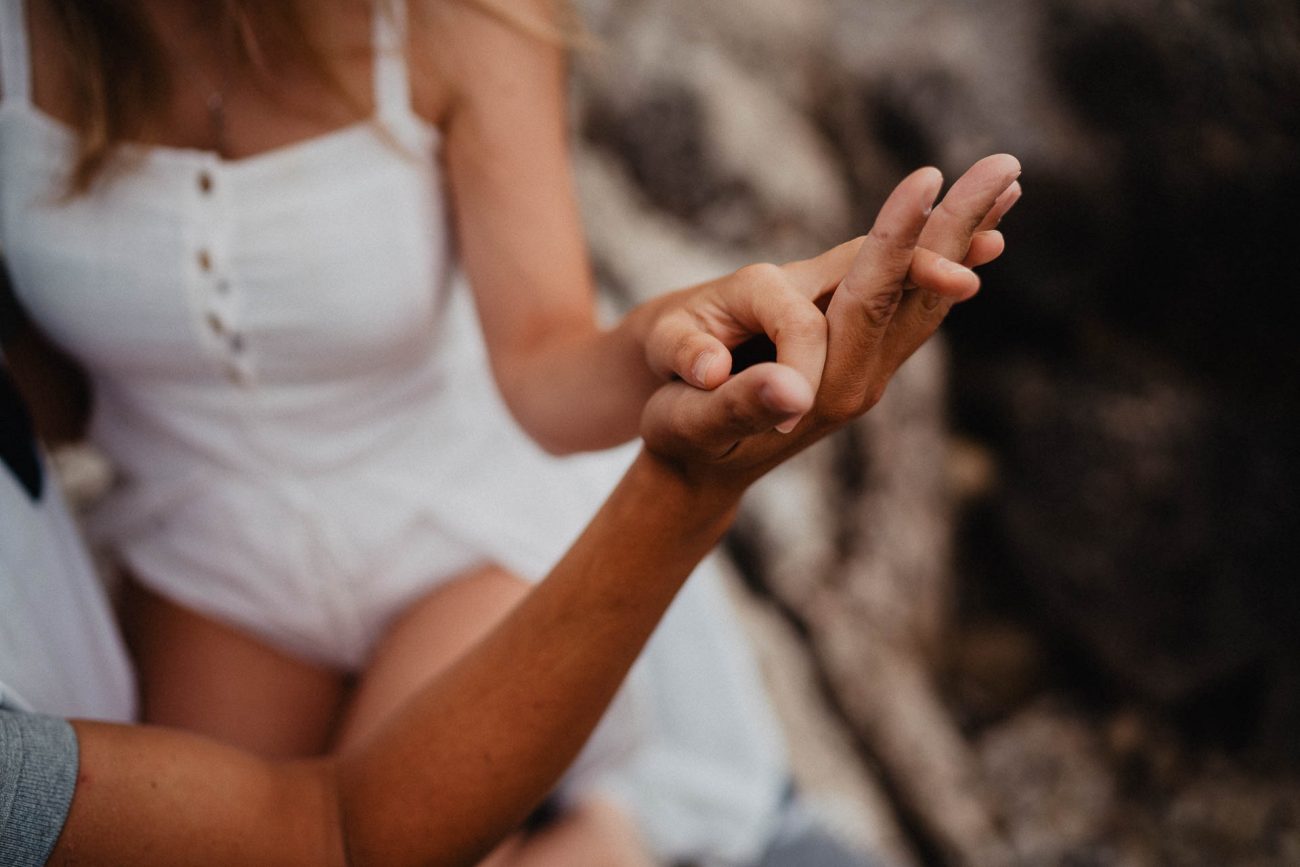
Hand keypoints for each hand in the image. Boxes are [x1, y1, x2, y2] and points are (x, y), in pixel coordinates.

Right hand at [640, 154, 1020, 489]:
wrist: (700, 473)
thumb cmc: (683, 437)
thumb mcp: (694, 422)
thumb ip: (738, 406)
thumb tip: (788, 388)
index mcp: (821, 385)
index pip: (868, 299)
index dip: (896, 240)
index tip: (925, 179)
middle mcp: (860, 379)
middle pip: (915, 292)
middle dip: (955, 225)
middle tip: (1005, 165)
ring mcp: (868, 372)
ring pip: (925, 297)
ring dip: (963, 238)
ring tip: (1009, 185)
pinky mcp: (862, 362)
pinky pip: (913, 307)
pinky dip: (944, 265)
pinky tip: (973, 237)